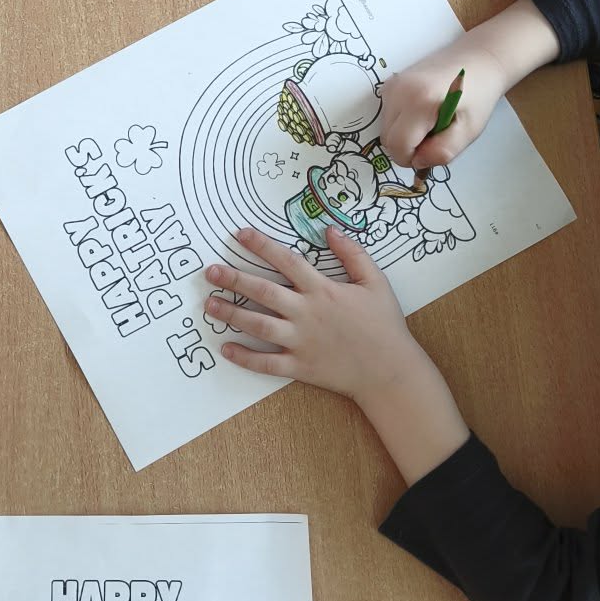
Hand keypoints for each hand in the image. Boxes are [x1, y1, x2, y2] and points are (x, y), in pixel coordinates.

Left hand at [204, 225, 422, 400]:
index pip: (286, 261)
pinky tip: (225, 348)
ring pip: (258, 325)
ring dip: (231, 314)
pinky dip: (244, 357)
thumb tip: (330, 229)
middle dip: (234, 279)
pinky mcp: (299, 367)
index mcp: (322, 290)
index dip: (261, 245)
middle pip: (263, 292)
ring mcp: (300, 341)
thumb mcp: (376, 282)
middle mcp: (306, 313)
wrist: (390, 371)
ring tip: (209, 305)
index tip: (239, 234)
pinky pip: (266, 363)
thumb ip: (353, 254)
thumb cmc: (384, 325)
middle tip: (209, 271)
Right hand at [378, 47, 501, 170]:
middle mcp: (398, 91)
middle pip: (388, 139)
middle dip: (409, 147)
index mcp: (419, 102)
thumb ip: (443, 151)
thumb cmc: (478, 96)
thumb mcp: (469, 130)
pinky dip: (402, 123)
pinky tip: (423, 112)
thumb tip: (417, 162)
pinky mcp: (390, 84)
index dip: (413, 158)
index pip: (398, 146)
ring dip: (405, 135)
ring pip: (386, 129)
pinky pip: (388, 116)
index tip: (434, 150)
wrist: (477, 59)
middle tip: (437, 135)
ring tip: (432, 122)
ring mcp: (391, 86)